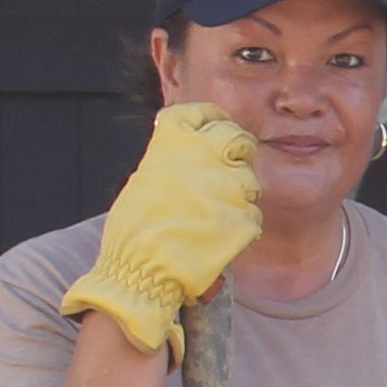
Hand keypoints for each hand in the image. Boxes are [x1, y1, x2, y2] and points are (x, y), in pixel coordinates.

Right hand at [62, 105, 261, 361]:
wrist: (141, 271)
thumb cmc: (134, 231)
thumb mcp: (144, 182)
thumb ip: (172, 162)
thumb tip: (193, 152)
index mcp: (171, 146)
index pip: (199, 114)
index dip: (211, 117)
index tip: (217, 123)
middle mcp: (204, 159)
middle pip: (237, 138)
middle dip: (238, 150)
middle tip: (229, 167)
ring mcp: (229, 188)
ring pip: (249, 181)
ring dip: (237, 195)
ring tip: (211, 216)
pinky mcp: (245, 218)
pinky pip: (252, 215)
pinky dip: (240, 226)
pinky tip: (218, 237)